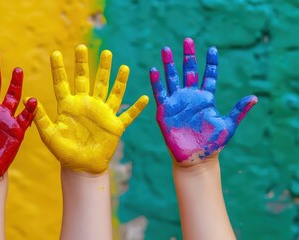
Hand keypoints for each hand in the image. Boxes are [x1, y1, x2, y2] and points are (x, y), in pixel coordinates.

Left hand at [33, 45, 147, 173]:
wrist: (81, 167)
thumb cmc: (64, 152)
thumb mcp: (49, 135)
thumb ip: (40, 118)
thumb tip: (29, 98)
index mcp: (69, 106)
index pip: (62, 83)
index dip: (59, 68)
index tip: (56, 53)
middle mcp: (86, 105)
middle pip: (88, 80)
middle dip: (87, 64)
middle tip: (84, 47)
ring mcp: (102, 114)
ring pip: (110, 91)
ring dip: (116, 78)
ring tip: (119, 63)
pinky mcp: (114, 126)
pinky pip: (128, 115)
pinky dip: (136, 108)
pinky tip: (144, 98)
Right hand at [149, 38, 257, 165]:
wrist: (195, 158)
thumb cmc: (212, 144)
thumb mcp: (228, 126)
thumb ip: (238, 110)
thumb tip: (255, 97)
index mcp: (206, 99)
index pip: (209, 76)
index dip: (211, 63)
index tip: (212, 49)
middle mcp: (191, 97)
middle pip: (189, 72)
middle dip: (188, 56)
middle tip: (188, 41)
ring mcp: (178, 103)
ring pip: (173, 78)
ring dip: (169, 64)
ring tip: (166, 49)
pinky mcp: (165, 111)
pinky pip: (160, 93)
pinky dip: (157, 82)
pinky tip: (154, 70)